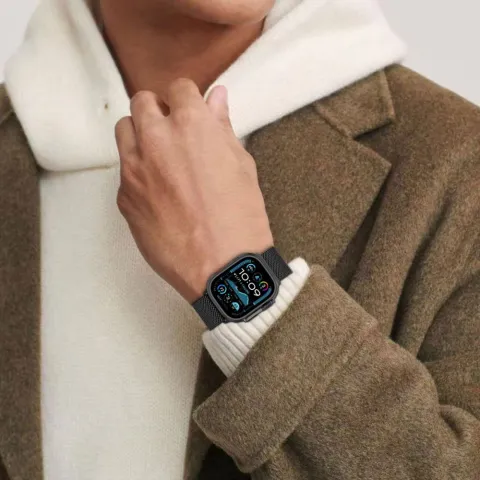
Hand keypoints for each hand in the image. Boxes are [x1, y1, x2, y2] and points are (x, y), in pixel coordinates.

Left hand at [114, 79, 273, 302]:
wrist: (221, 267)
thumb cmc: (240, 219)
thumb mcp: (241, 166)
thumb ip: (223, 127)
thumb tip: (217, 98)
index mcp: (192, 126)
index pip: (178, 88)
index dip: (187, 99)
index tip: (191, 110)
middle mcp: (157, 140)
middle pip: (142, 102)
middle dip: (159, 111)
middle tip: (175, 133)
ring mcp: (135, 169)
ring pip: (124, 131)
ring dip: (141, 135)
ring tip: (162, 158)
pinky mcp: (125, 197)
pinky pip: (124, 171)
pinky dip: (138, 172)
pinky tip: (159, 193)